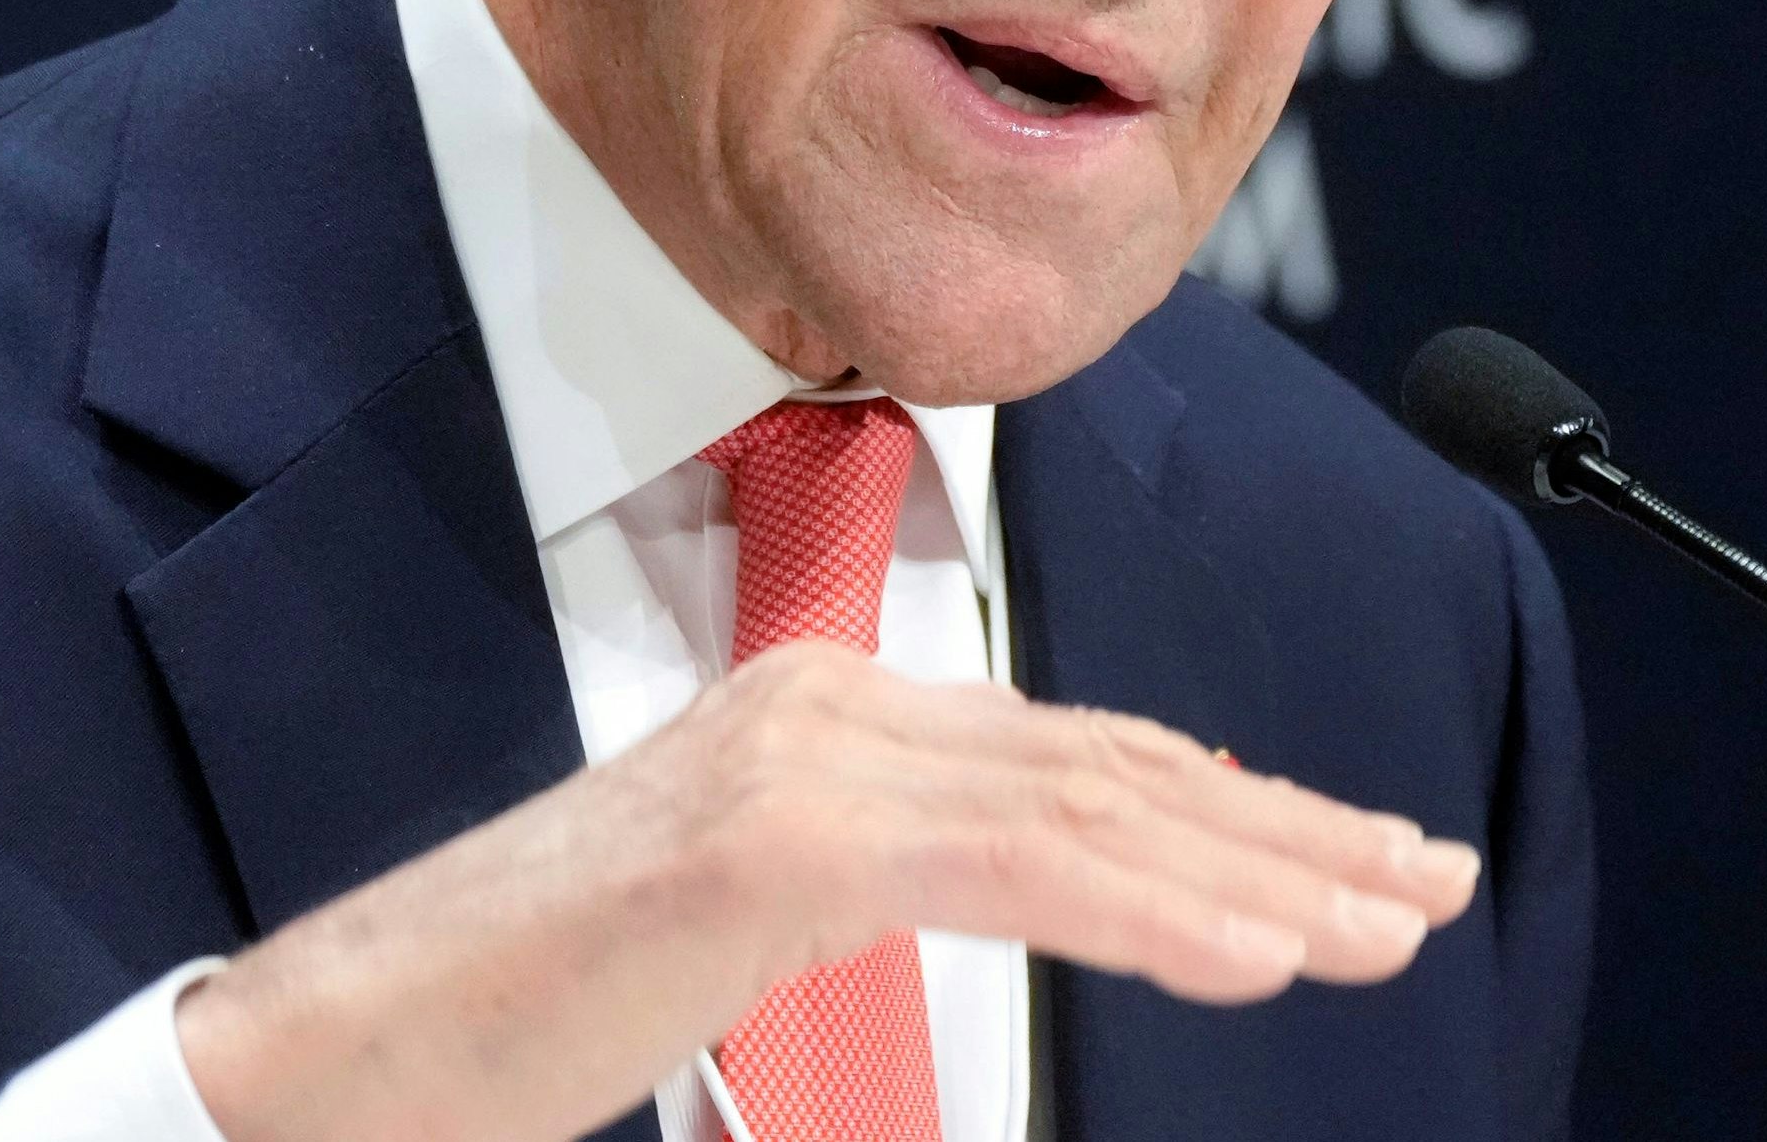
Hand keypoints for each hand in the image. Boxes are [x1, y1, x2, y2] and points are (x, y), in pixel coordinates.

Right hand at [178, 641, 1479, 1141]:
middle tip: (1429, 883)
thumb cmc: (522, 1018)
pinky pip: (1016, 869)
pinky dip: (1159, 906)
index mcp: (826, 722)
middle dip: (1292, 827)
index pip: (1082, 759)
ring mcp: (802, 762)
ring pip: (1094, 807)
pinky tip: (1265, 951)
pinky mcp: (777, 841)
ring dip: (1265, 872)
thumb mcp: (748, 940)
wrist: (338, 1057)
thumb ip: (886, 889)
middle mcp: (829, 709)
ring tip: (1388, 925)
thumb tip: (1042, 895)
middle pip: (1117, 766)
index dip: (1239, 807)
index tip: (1357, 864)